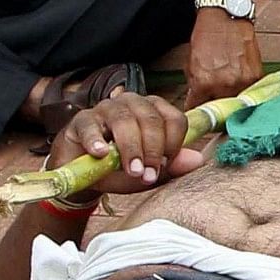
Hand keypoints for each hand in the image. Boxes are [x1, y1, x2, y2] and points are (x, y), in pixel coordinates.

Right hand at [51, 92, 204, 193]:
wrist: (84, 176)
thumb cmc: (119, 169)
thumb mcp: (148, 172)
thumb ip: (172, 167)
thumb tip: (197, 160)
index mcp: (155, 112)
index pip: (174, 118)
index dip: (173, 143)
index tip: (166, 166)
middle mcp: (133, 104)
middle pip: (151, 118)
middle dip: (153, 149)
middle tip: (148, 174)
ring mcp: (106, 109)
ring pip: (124, 119)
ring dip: (130, 147)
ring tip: (131, 170)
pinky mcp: (82, 120)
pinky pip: (90, 125)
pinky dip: (97, 140)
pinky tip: (102, 154)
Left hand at [181, 7, 261, 106]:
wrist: (226, 17)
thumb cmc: (207, 36)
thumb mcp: (191, 63)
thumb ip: (194, 87)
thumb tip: (196, 103)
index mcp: (204, 83)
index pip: (200, 110)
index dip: (200, 114)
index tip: (201, 117)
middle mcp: (224, 84)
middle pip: (221, 111)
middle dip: (217, 111)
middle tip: (216, 109)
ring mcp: (243, 81)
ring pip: (238, 104)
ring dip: (233, 104)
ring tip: (229, 97)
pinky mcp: (257, 75)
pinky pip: (251, 92)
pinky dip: (245, 92)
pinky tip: (241, 87)